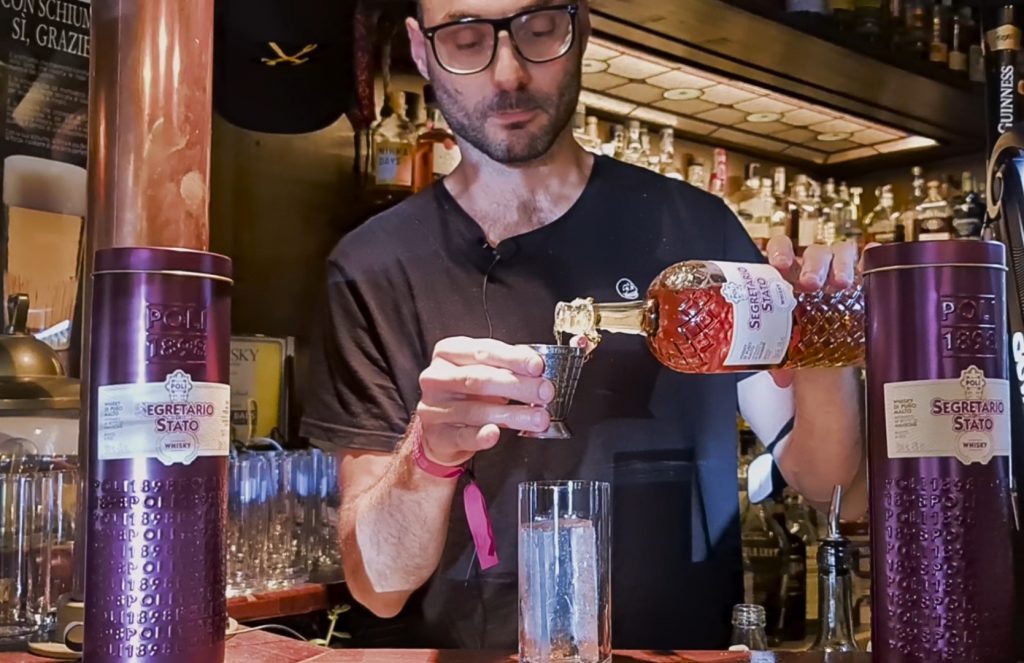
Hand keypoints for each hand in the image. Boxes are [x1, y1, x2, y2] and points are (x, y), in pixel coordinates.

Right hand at [416, 337, 553, 465]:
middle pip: (479, 379)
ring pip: (475, 410)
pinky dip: (480, 436)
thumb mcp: (481, 370)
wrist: (441, 428)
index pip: (483, 351)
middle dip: (517, 386)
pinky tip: (495, 434)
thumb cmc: (466, 393)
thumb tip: (538, 366)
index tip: (537, 366)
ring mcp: (434, 407)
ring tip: (537, 418)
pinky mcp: (438, 435)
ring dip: (512, 414)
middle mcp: (437, 378)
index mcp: (448, 353)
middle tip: (544, 392)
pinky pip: (462, 436)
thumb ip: (506, 365)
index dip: (513, 358)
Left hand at [765, 236, 864, 387]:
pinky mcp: (867, 276)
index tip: (780, 266)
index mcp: (791, 274)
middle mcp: (817, 267)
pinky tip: (873, 258)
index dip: (781, 251)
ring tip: (842, 283)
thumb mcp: (794, 341)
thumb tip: (780, 378)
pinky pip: (871, 259)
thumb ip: (783, 356)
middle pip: (815, 252)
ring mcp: (843, 268)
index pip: (783, 248)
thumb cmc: (809, 330)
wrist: (836, 340)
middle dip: (812, 265)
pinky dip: (872, 255)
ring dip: (841, 263)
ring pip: (842, 251)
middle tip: (810, 284)